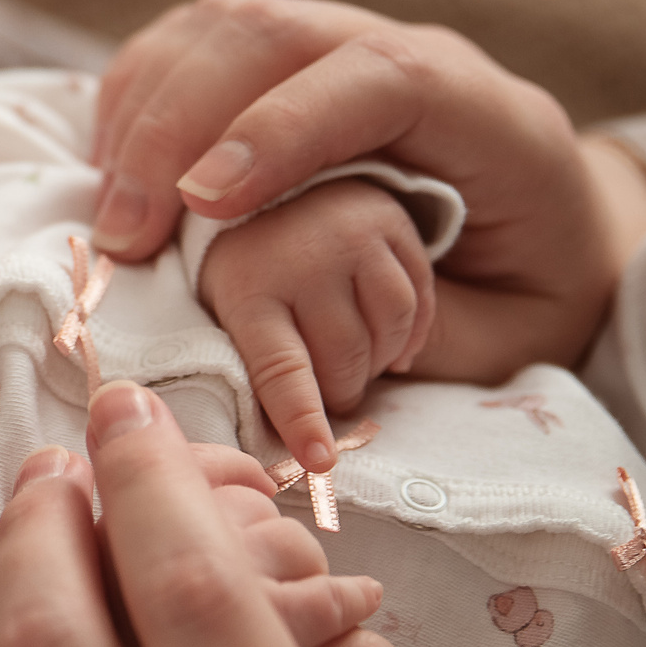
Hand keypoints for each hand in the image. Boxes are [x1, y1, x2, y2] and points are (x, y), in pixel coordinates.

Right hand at [90, 0, 643, 374]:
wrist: (558, 229)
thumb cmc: (531, 292)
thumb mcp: (512, 336)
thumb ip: (411, 323)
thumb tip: (285, 312)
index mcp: (489, 114)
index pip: (379, 78)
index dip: (281, 126)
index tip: (202, 204)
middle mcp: (410, 52)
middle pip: (273, 33)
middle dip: (179, 127)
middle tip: (125, 232)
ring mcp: (343, 38)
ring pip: (222, 26)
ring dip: (145, 111)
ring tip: (112, 215)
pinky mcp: (288, 55)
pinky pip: (194, 42)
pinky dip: (139, 97)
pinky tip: (115, 169)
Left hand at [199, 179, 435, 469]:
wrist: (259, 184)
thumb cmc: (242, 271)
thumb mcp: (226, 312)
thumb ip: (254, 367)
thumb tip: (295, 444)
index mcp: (248, 286)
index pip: (282, 370)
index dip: (304, 421)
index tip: (320, 462)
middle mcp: (302, 256)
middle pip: (345, 360)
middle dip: (339, 391)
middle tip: (328, 390)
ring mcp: (351, 234)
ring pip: (389, 332)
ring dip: (377, 361)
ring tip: (353, 360)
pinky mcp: (390, 219)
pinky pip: (419, 300)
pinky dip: (408, 332)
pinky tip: (387, 339)